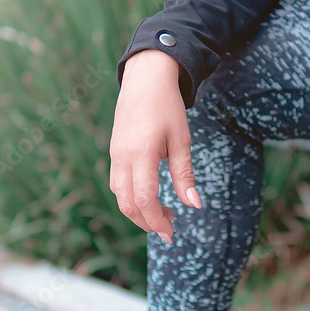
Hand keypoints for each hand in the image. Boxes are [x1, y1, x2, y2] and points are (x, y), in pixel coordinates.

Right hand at [110, 49, 201, 242]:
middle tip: (170, 230)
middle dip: (147, 222)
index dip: (157, 221)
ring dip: (139, 212)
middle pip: (128, 204)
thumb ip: (184, 175)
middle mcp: (122, 157)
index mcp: (141, 153)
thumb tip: (195, 205)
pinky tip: (151, 198)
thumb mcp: (181, 140)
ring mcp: (115, 155)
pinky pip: (118, 184)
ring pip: (120, 196)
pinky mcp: (114, 152)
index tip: (172, 232)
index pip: (144, 199)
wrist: (145, 79)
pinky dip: (132, 198)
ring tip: (164, 215)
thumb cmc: (167, 107)